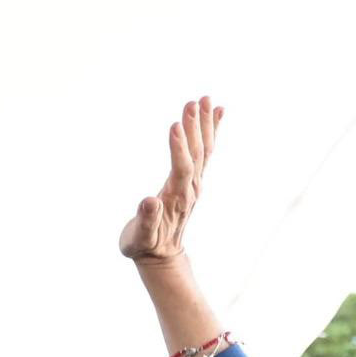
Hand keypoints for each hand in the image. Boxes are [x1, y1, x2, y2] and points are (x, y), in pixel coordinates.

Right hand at [120, 96, 221, 263]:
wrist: (162, 257)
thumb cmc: (144, 247)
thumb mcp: (138, 238)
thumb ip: (145, 221)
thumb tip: (149, 201)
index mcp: (175, 199)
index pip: (181, 169)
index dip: (179, 149)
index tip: (175, 125)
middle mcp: (190, 188)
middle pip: (197, 155)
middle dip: (195, 128)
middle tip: (194, 102)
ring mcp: (194, 183)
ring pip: (204, 150)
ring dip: (205, 124)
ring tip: (205, 99)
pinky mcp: (193, 180)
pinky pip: (206, 152)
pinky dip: (212, 131)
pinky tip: (217, 112)